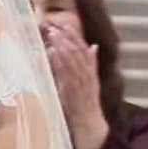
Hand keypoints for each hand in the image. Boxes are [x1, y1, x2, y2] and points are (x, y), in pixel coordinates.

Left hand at [45, 25, 108, 148]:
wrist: (89, 123)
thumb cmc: (86, 102)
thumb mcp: (91, 81)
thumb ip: (91, 63)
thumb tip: (93, 46)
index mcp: (90, 71)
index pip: (83, 49)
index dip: (75, 36)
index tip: (66, 25)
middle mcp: (86, 75)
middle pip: (77, 53)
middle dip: (66, 39)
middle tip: (55, 27)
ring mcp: (79, 83)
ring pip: (72, 61)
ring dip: (62, 47)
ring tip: (53, 36)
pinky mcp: (72, 91)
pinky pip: (65, 74)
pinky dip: (60, 63)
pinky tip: (53, 53)